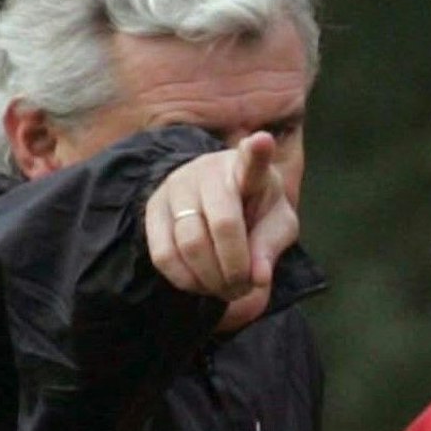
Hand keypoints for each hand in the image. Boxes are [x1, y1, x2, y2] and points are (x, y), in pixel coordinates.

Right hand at [144, 132, 298, 314]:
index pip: (252, 160)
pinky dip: (186, 280)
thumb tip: (257, 277)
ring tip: (226, 288)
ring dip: (212, 279)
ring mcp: (176, 187)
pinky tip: (201, 283)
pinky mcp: (153, 209)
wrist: (211, 200)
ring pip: (191, 245)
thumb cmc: (254, 210)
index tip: (263, 141)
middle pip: (223, 225)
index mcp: (247, 169)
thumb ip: (271, 246)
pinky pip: (163, 256)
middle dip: (236, 268)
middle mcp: (208, 171)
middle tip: (244, 287)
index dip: (257, 152)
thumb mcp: (277, 224)